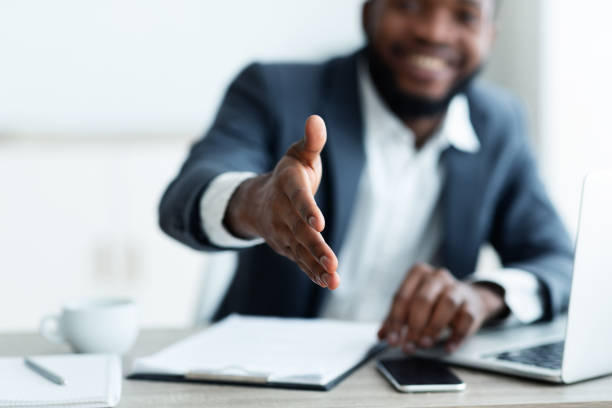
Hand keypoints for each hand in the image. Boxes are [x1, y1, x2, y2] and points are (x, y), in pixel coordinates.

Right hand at [224, 115, 339, 288]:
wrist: (258, 201)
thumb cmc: (289, 174)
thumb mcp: (299, 154)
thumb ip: (312, 141)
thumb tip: (316, 119)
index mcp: (288, 184)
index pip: (298, 197)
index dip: (307, 210)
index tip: (319, 223)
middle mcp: (282, 211)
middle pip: (299, 230)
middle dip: (315, 246)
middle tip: (332, 261)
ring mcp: (282, 232)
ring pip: (300, 250)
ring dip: (316, 265)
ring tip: (333, 278)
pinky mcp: (287, 247)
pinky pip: (300, 261)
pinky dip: (312, 272)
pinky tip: (328, 282)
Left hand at [377, 263, 506, 352]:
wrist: (470, 299)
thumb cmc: (435, 301)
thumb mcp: (412, 305)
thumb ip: (396, 318)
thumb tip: (382, 335)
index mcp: (418, 273)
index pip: (402, 296)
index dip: (395, 320)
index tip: (392, 340)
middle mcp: (438, 277)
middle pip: (423, 299)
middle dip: (413, 326)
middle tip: (408, 345)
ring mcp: (457, 288)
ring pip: (446, 304)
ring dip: (433, 327)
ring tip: (424, 344)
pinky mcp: (472, 304)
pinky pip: (465, 319)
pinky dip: (456, 336)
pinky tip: (447, 347)